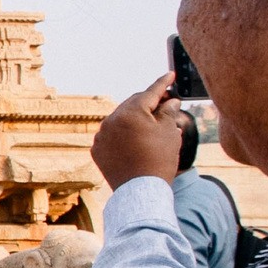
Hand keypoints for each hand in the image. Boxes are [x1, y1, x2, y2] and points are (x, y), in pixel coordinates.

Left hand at [91, 73, 185, 189]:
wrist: (141, 191)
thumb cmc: (159, 160)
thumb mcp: (169, 132)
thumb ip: (168, 111)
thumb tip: (170, 100)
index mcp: (130, 112)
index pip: (150, 92)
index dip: (163, 83)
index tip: (170, 75)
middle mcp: (111, 120)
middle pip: (134, 104)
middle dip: (150, 103)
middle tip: (165, 102)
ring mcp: (101, 135)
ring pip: (121, 120)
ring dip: (135, 119)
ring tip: (152, 124)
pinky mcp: (97, 149)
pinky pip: (112, 135)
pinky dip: (123, 134)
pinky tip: (135, 139)